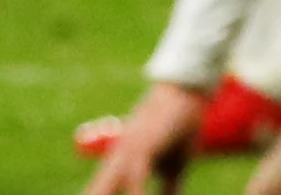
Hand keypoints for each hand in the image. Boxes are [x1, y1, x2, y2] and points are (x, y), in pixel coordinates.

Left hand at [79, 80, 208, 194]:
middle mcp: (117, 159)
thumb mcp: (173, 168)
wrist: (186, 95)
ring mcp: (127, 151)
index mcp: (120, 166)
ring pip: (106, 188)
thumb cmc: (177, 131)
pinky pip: (134, 178)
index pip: (98, 193)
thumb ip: (167, 191)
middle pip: (94, 192)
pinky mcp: (143, 146)